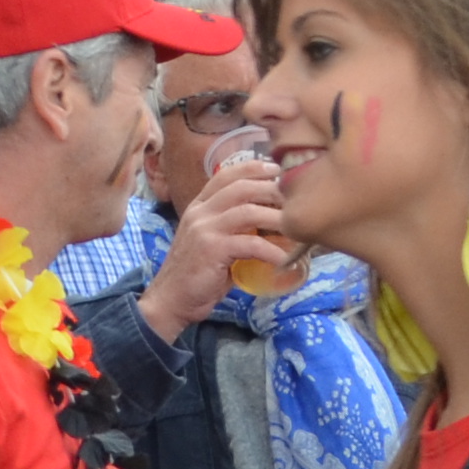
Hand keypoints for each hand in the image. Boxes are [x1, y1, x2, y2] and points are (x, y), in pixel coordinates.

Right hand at [145, 154, 292, 329]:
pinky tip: (287, 260)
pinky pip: (251, 243)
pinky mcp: (212, 249)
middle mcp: (200, 212)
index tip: (276, 169)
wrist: (171, 300)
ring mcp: (204, 229)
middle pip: (241, 187)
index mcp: (199, 207)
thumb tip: (271, 220)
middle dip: (272, 189)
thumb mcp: (213, 241)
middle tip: (296, 200)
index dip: (252, 168)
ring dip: (278, 219)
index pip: (225, 176)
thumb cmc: (198, 273)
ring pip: (248, 212)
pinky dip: (273, 251)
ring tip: (298, 228)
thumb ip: (233, 227)